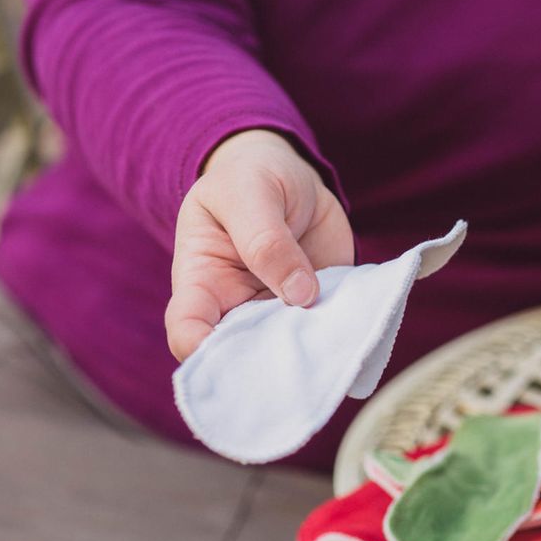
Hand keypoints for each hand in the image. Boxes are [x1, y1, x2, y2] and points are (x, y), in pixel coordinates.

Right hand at [165, 129, 353, 360]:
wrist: (291, 176)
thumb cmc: (249, 179)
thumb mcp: (249, 193)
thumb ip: (266, 240)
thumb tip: (301, 293)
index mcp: (202, 280)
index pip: (187, 326)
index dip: (198, 348)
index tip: (228, 356)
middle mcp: (237, 307)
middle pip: (240, 353)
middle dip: (262, 364)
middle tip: (292, 358)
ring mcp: (279, 312)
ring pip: (287, 350)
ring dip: (308, 352)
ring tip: (329, 344)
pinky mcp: (317, 309)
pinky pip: (326, 331)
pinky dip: (339, 336)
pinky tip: (352, 334)